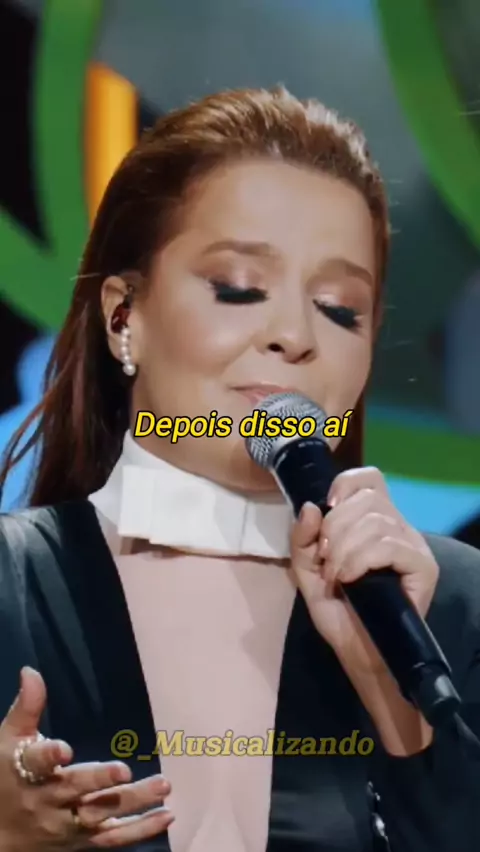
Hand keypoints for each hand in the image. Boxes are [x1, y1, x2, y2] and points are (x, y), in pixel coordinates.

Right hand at [0, 667, 173, 850]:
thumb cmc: (7, 776)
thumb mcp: (10, 740)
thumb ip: (27, 707)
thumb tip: (31, 671)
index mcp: (28, 773)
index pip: (36, 763)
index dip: (49, 756)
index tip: (64, 749)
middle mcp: (48, 801)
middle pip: (75, 790)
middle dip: (99, 781)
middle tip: (124, 769)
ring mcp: (68, 825)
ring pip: (100, 814)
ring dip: (132, 802)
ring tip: (163, 785)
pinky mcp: (83, 841)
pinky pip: (113, 838)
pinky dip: (140, 830)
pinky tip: (167, 814)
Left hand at [289, 466, 438, 675]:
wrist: (359, 653)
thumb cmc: (339, 612)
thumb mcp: (306, 570)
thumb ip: (302, 538)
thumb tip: (310, 506)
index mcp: (374, 521)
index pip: (368, 479)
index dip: (345, 485)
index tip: (326, 511)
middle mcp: (398, 527)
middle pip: (367, 499)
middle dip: (335, 529)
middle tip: (327, 561)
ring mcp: (413, 546)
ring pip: (376, 522)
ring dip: (344, 550)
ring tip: (338, 576)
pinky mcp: (423, 567)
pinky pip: (389, 545)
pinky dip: (361, 560)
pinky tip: (351, 579)